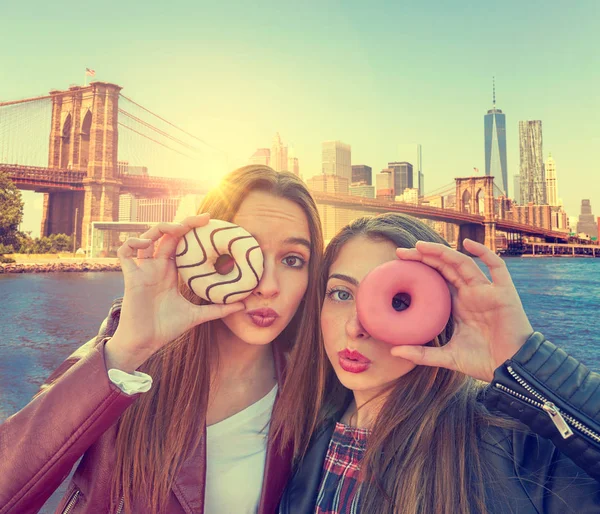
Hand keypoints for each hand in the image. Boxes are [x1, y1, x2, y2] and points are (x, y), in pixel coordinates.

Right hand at [104, 213, 243, 371]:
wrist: (145, 344)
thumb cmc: (166, 329)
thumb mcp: (197, 316)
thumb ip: (218, 309)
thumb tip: (244, 305)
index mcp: (171, 272)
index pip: (181, 243)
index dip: (192, 230)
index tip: (210, 222)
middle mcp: (156, 266)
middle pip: (167, 235)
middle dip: (183, 223)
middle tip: (203, 218)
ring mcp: (142, 270)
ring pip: (146, 237)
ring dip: (160, 228)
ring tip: (177, 228)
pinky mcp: (130, 277)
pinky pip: (124, 252)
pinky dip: (133, 242)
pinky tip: (147, 244)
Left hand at [390, 238, 533, 381]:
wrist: (513, 369)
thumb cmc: (483, 362)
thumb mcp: (447, 357)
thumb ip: (422, 354)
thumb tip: (394, 352)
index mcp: (457, 304)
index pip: (435, 279)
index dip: (419, 269)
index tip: (397, 264)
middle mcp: (471, 292)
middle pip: (444, 267)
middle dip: (423, 257)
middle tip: (401, 252)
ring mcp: (487, 290)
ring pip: (462, 263)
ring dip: (442, 252)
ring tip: (421, 246)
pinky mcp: (504, 292)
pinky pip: (496, 266)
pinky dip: (483, 252)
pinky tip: (467, 244)